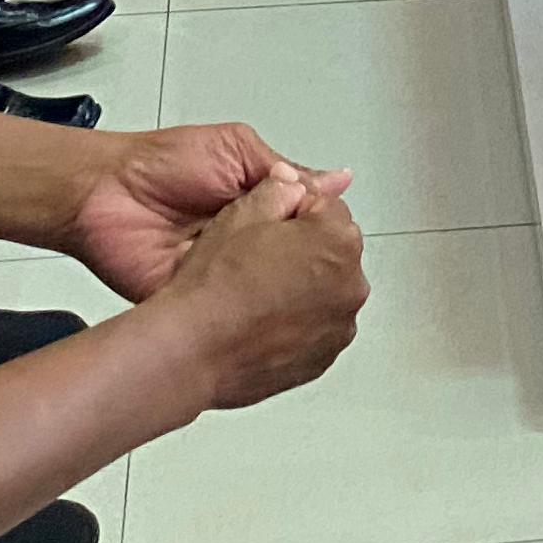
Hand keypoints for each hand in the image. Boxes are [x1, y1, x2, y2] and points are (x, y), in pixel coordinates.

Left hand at [63, 120, 332, 298]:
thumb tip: (337, 180)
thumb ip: (282, 172)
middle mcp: (243, 241)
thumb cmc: (163, 164)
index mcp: (256, 204)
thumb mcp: (235, 150)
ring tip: (300, 289)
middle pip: (286, 260)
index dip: (321, 232)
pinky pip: (227, 309)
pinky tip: (263, 309)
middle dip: (304, 264)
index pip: (302, 224)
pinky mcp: (198, 298)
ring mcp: (221, 272)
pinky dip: (242, 309)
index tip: (343, 241)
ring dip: (276, 287)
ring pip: (261, 288)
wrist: (104, 194)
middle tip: (325, 268)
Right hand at [144, 165, 370, 409]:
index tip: (263, 231)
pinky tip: (260, 323)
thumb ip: (279, 189)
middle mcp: (351, 285)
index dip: (290, 214)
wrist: (191, 352)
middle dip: (303, 249)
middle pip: (331, 250)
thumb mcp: (242, 214)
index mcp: (339, 241)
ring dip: (302, 287)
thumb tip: (293, 182)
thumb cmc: (215, 284)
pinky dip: (296, 322)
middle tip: (256, 262)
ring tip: (255, 296)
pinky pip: (316, 327)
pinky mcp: (322, 359)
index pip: (326, 208)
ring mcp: (339, 327)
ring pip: (325, 290)